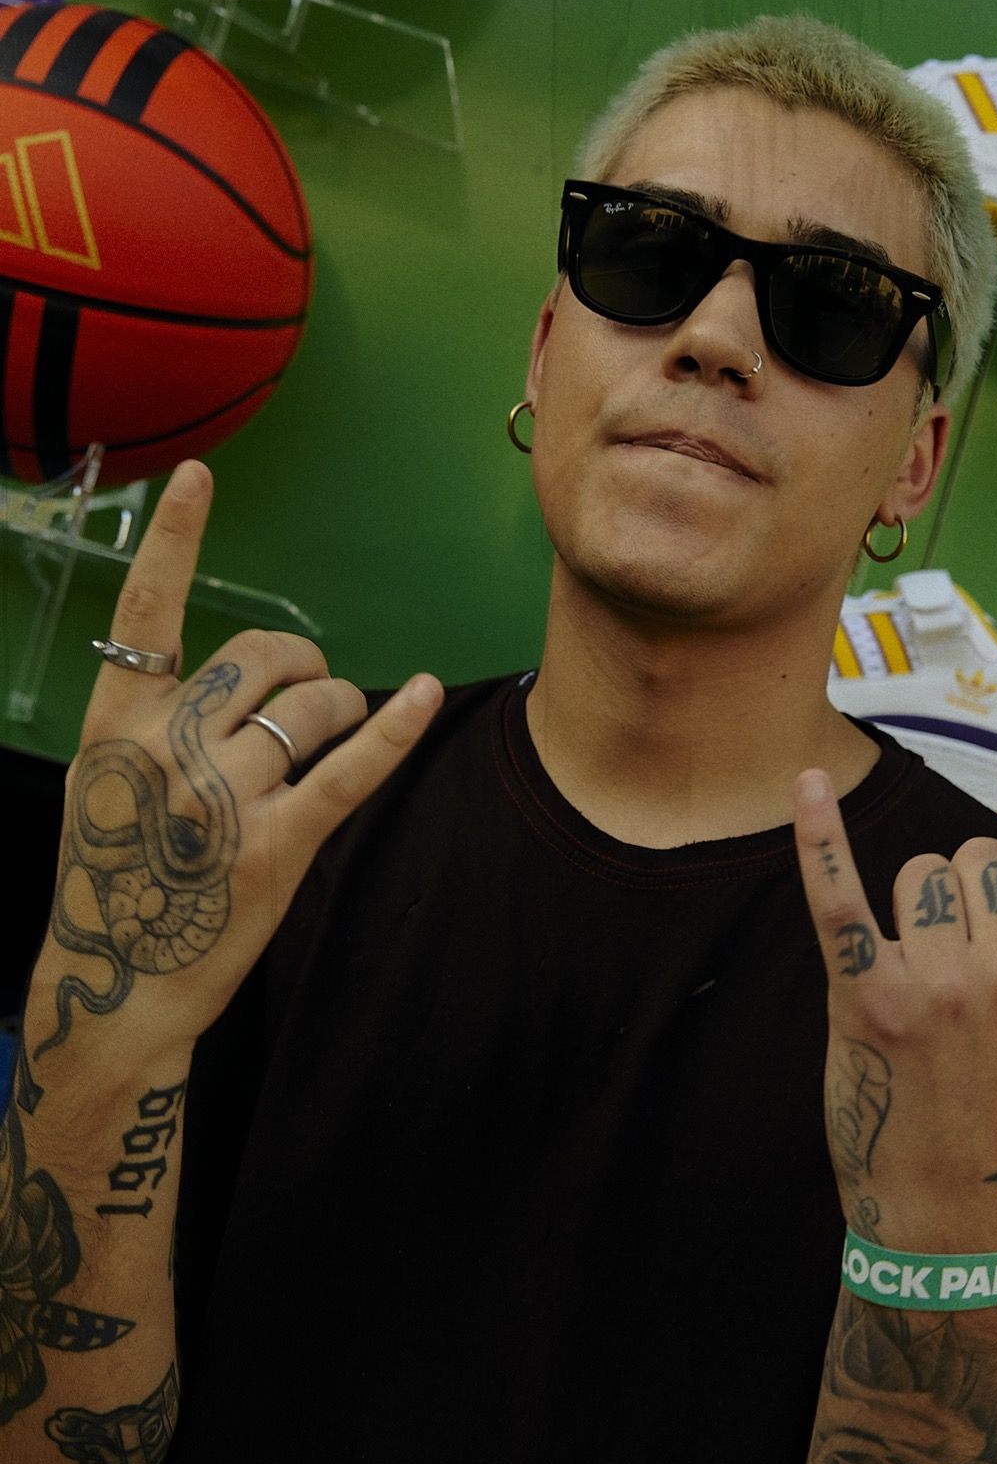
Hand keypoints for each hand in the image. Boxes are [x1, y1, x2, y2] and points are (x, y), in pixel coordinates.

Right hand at [28, 461, 443, 1066]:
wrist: (121, 983)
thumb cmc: (118, 884)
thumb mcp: (106, 788)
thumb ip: (153, 726)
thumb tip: (225, 683)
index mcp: (117, 723)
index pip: (145, 612)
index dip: (173, 538)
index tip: (198, 479)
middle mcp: (167, 747)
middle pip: (261, 654)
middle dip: (301, 662)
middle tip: (311, 690)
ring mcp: (224, 796)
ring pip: (312, 705)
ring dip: (340, 707)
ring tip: (332, 736)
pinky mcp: (279, 843)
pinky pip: (350, 768)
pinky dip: (392, 729)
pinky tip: (424, 696)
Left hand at [791, 719, 996, 1255]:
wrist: (944, 1222)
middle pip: (983, 858)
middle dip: (968, 894)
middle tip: (959, 965)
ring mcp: (935, 984)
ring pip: (920, 877)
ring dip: (913, 910)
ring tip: (916, 979)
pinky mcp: (865, 997)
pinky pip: (838, 898)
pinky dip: (817, 840)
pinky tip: (807, 786)